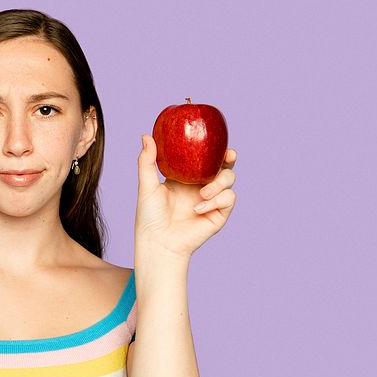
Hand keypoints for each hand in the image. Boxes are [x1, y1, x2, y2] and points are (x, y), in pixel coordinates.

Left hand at [134, 134, 237, 258]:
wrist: (158, 241)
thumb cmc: (150, 216)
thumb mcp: (147, 185)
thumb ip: (147, 161)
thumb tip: (146, 136)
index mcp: (188, 177)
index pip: (206, 158)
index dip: (215, 148)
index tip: (217, 140)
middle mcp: (202, 187)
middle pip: (224, 166)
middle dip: (230, 159)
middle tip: (229, 156)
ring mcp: (212, 201)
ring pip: (229, 181)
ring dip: (218, 184)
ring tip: (202, 194)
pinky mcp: (219, 214)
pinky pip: (227, 199)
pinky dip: (215, 201)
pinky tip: (198, 209)